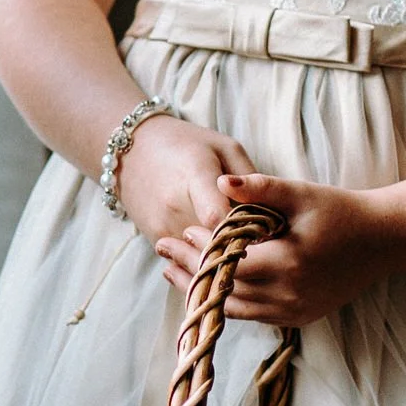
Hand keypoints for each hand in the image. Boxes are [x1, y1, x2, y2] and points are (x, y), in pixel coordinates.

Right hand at [114, 113, 257, 247]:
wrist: (131, 151)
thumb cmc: (186, 145)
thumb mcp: (224, 148)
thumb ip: (250, 179)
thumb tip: (274, 213)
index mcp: (194, 175)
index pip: (221, 218)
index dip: (248, 231)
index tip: (268, 233)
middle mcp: (174, 207)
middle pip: (216, 244)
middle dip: (244, 246)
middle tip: (264, 240)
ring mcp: (162, 228)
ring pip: (204, 258)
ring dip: (226, 255)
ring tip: (242, 241)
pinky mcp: (156, 241)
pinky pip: (189, 260)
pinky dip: (208, 257)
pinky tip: (219, 244)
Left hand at [155, 171, 404, 325]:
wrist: (381, 241)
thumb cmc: (340, 211)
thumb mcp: (300, 194)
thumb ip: (259, 188)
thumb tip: (220, 183)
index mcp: (288, 263)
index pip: (227, 263)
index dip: (199, 251)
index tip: (179, 232)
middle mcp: (289, 295)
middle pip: (224, 289)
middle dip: (190, 270)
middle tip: (162, 252)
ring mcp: (294, 311)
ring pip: (235, 308)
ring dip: (203, 291)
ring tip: (174, 273)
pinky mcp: (299, 318)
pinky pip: (253, 315)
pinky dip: (228, 301)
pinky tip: (209, 286)